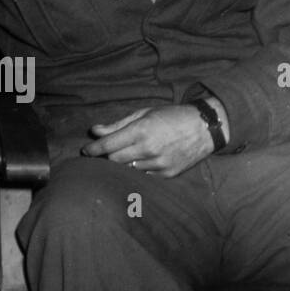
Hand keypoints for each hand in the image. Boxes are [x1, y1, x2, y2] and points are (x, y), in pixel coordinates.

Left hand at [82, 104, 218, 177]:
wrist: (205, 128)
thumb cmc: (171, 116)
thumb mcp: (143, 114)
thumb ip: (117, 124)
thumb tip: (95, 131)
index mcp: (141, 131)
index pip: (109, 145)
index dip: (93, 149)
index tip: (85, 151)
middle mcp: (149, 149)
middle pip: (115, 160)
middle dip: (104, 158)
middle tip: (98, 155)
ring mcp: (159, 164)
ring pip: (128, 170)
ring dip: (118, 166)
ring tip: (114, 159)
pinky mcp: (168, 174)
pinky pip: (143, 176)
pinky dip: (134, 171)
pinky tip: (132, 165)